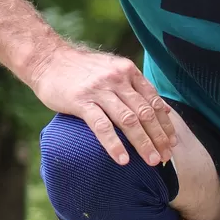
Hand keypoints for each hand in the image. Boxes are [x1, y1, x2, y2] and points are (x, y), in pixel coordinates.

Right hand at [25, 45, 174, 166]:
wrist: (47, 58)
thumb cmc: (81, 70)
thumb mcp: (112, 70)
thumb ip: (134, 86)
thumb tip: (160, 108)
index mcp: (128, 72)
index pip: (153, 101)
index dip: (165, 123)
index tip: (172, 142)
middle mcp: (117, 79)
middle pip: (145, 113)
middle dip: (159, 137)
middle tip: (166, 156)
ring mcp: (99, 90)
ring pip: (128, 120)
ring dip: (143, 143)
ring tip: (152, 161)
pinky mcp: (80, 101)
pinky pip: (102, 126)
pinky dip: (114, 144)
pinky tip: (123, 160)